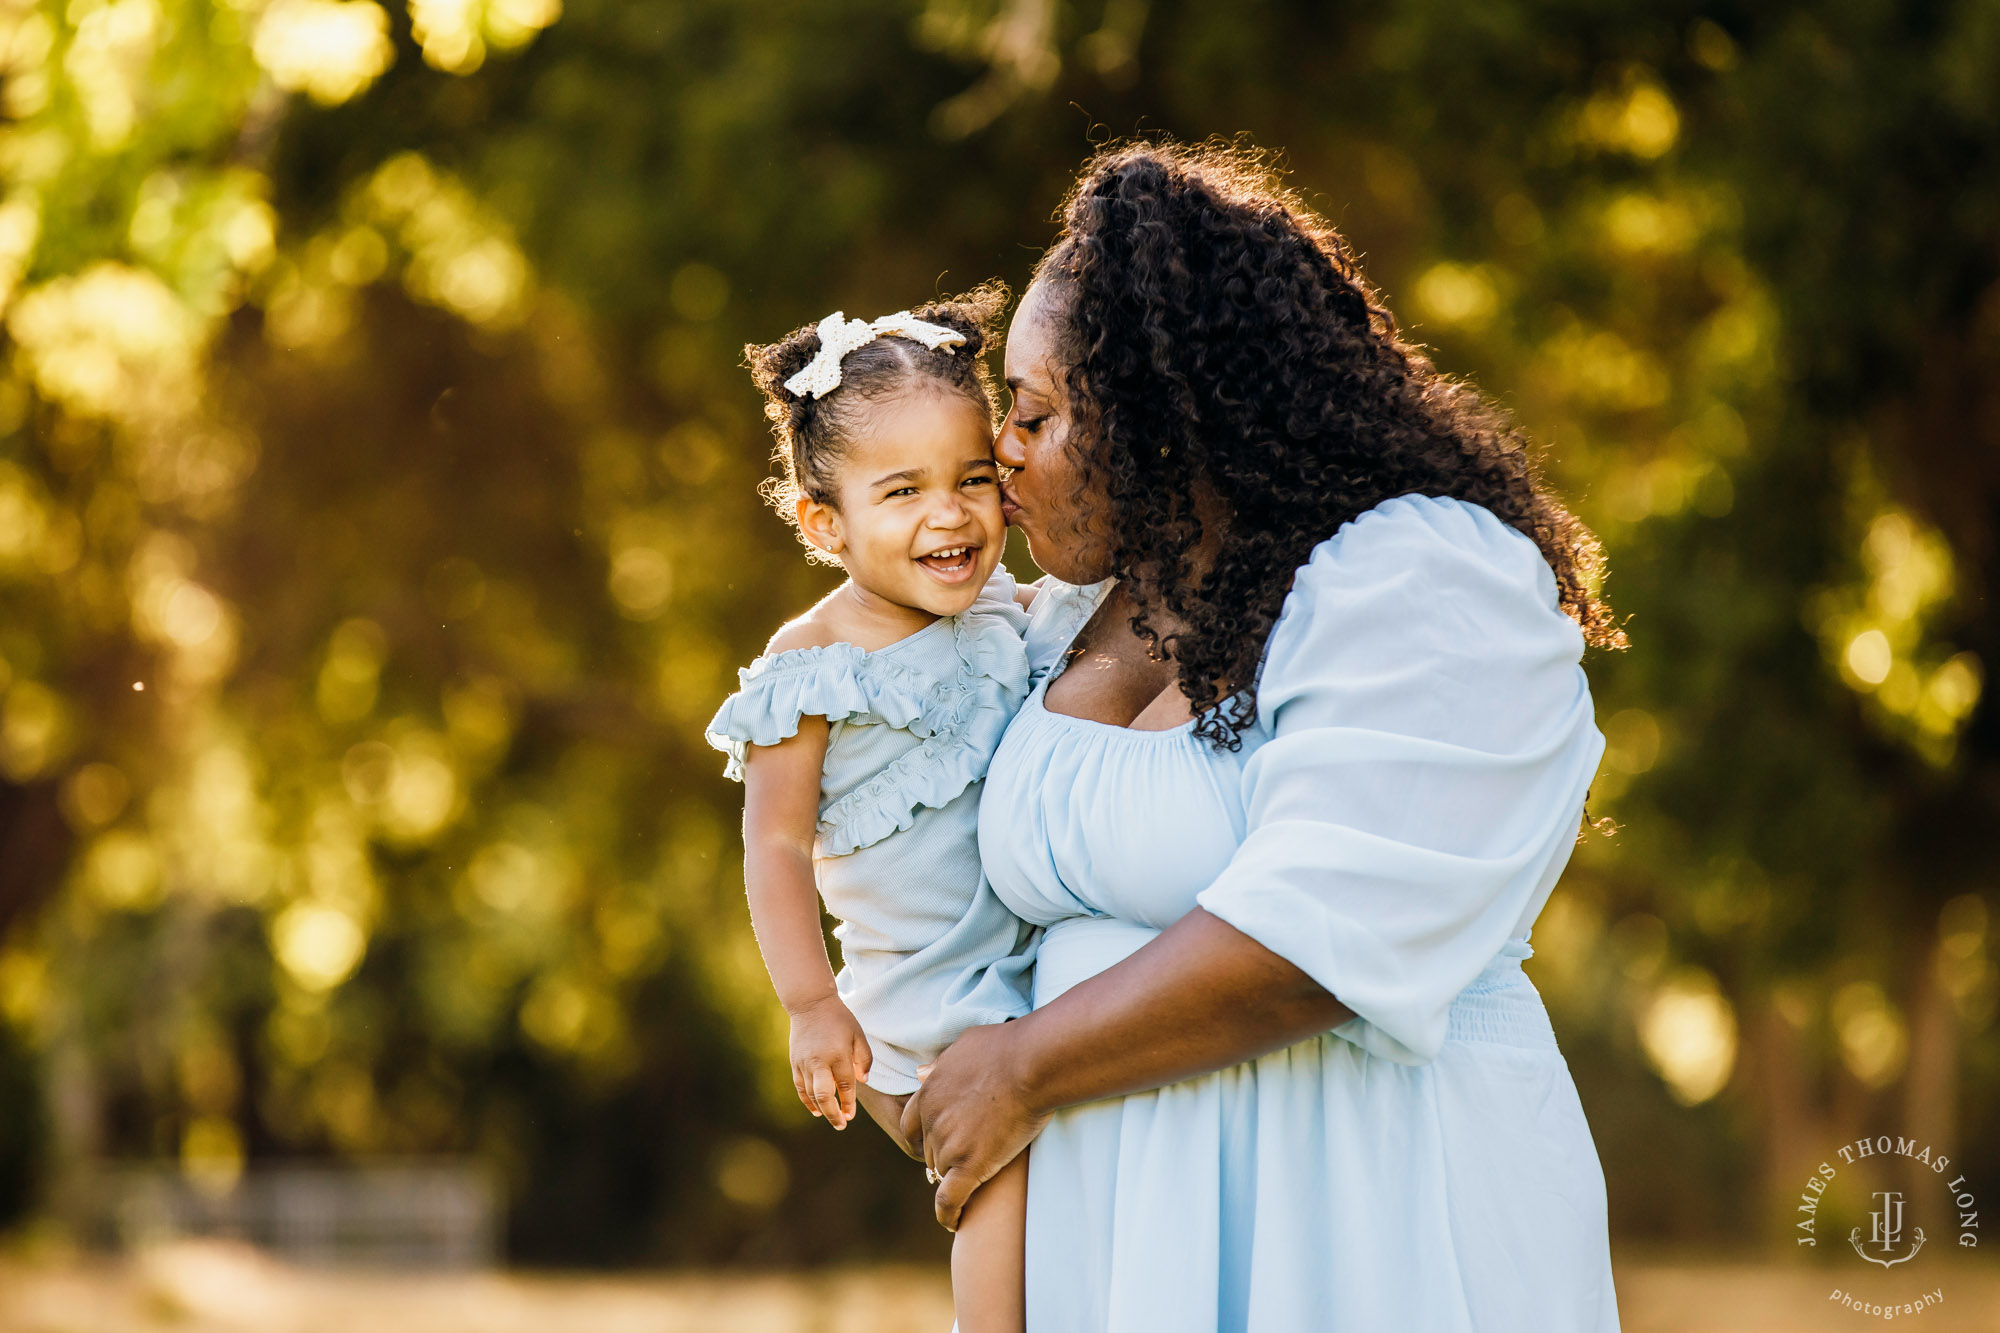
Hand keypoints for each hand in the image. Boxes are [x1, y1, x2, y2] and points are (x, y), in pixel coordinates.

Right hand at [788, 994, 871, 1129]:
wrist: (810, 1004)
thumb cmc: (838, 1019)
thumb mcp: (858, 1034)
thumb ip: (864, 1058)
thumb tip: (863, 1081)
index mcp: (838, 1054)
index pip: (846, 1085)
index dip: (849, 1103)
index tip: (852, 1115)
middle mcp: (819, 1061)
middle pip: (824, 1095)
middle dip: (833, 1114)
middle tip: (841, 1125)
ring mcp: (804, 1063)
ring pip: (811, 1094)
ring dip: (821, 1109)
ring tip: (832, 1119)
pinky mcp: (795, 1062)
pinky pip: (800, 1087)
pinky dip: (807, 1100)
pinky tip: (815, 1110)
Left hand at [900, 1019, 1047, 1231]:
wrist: (1029, 1064)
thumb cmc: (1005, 1048)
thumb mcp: (963, 1046)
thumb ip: (941, 1065)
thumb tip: (923, 1072)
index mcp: (928, 1092)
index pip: (911, 1126)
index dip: (925, 1137)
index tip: (939, 1144)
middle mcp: (931, 1120)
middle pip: (930, 1150)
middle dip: (945, 1156)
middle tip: (966, 1162)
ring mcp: (948, 1144)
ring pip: (942, 1173)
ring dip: (955, 1179)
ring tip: (970, 1190)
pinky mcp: (969, 1165)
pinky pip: (949, 1199)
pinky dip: (949, 1215)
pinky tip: (954, 1224)